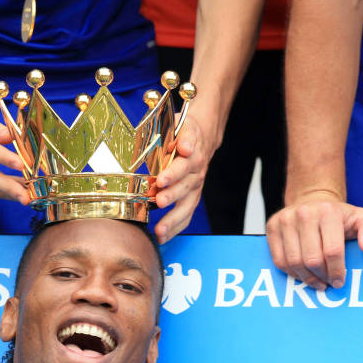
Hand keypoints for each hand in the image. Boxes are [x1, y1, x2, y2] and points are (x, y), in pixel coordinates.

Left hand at [148, 112, 214, 243]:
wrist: (203, 137)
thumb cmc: (184, 132)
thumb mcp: (181, 126)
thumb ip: (181, 136)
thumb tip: (183, 147)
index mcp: (192, 154)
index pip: (183, 165)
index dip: (173, 173)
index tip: (161, 180)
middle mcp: (196, 173)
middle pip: (185, 187)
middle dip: (172, 196)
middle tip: (159, 202)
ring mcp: (195, 187)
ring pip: (187, 206)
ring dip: (173, 219)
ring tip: (159, 231)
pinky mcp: (193, 197)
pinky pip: (187, 215)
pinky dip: (176, 227)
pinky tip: (163, 237)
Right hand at [265, 193, 362, 288]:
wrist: (312, 201)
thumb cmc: (339, 216)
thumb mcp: (361, 217)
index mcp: (328, 211)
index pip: (332, 251)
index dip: (337, 271)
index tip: (339, 282)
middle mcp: (304, 213)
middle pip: (312, 259)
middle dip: (322, 276)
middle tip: (329, 283)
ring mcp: (285, 220)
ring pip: (294, 262)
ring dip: (306, 278)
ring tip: (317, 282)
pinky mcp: (272, 227)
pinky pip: (279, 260)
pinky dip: (291, 273)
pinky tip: (302, 275)